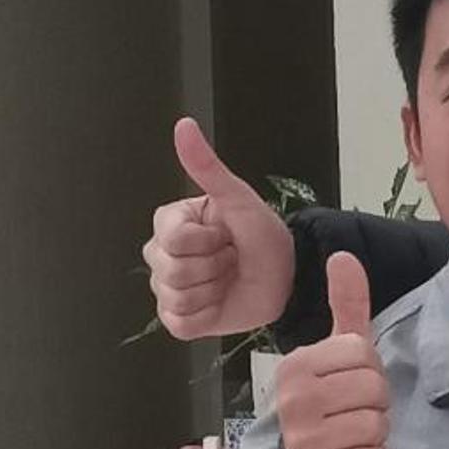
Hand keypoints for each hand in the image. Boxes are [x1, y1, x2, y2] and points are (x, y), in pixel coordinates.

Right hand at [142, 116, 296, 338]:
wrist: (286, 277)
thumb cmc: (263, 236)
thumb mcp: (239, 200)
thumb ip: (208, 167)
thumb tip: (184, 125)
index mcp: (170, 223)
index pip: (173, 239)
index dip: (208, 241)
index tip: (226, 234)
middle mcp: (162, 254)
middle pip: (171, 270)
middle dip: (213, 266)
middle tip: (231, 257)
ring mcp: (168, 288)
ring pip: (177, 297)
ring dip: (214, 289)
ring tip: (228, 277)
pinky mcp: (180, 319)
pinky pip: (181, 322)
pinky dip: (208, 315)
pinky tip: (221, 300)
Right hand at [275, 252, 387, 448]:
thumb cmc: (333, 405)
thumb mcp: (340, 355)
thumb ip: (346, 306)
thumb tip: (343, 255)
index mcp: (295, 365)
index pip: (363, 352)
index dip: (370, 371)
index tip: (350, 384)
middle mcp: (292, 399)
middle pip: (373, 386)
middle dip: (376, 402)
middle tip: (353, 413)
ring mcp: (302, 438)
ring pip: (375, 422)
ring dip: (374, 432)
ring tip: (350, 435)